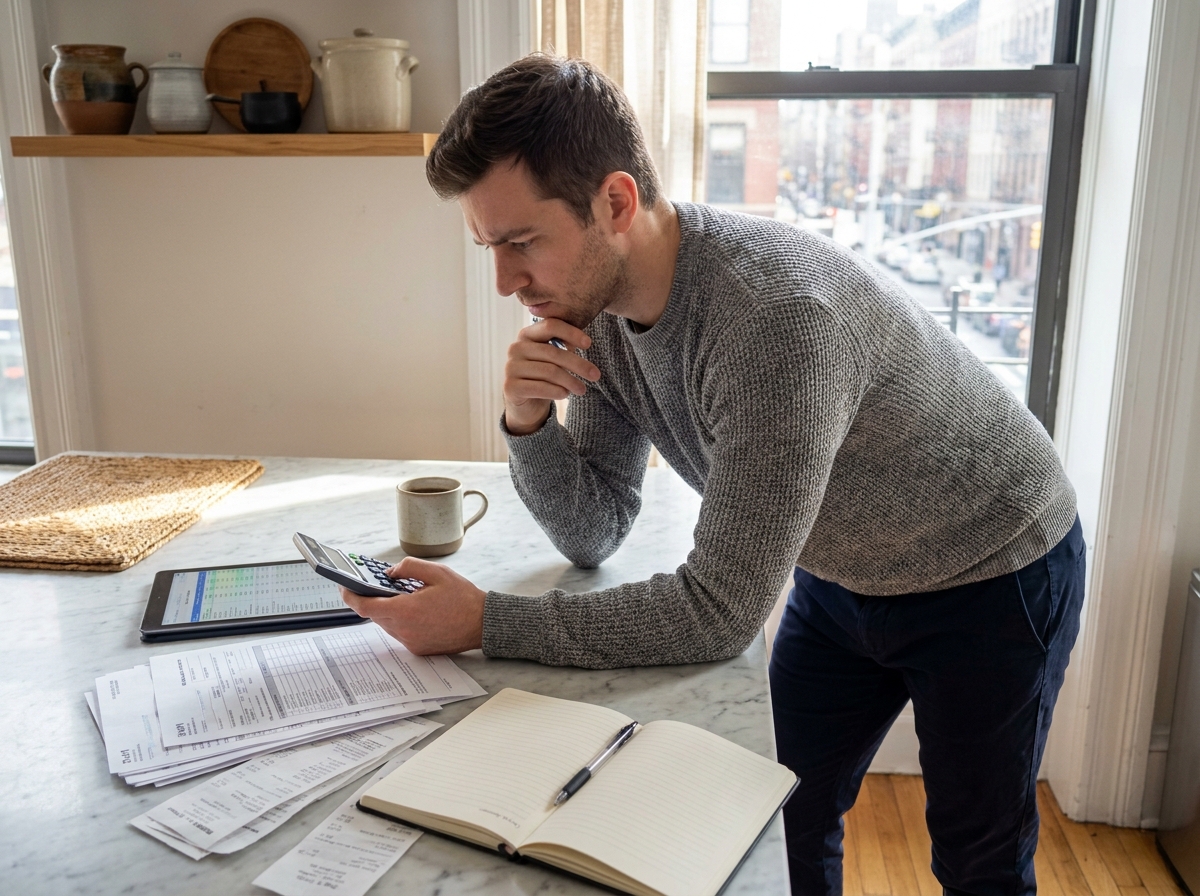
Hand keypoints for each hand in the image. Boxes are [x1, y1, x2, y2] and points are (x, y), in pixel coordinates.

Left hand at [339, 557, 485, 654]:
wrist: (483, 624)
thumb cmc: (464, 599)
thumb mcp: (437, 572)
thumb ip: (408, 568)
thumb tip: (390, 572)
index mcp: (405, 610)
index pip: (365, 606)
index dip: (350, 596)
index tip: (343, 587)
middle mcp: (404, 630)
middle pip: (374, 614)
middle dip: (372, 598)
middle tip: (373, 584)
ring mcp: (410, 641)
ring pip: (386, 623)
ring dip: (387, 609)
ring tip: (398, 594)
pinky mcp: (417, 648)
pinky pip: (399, 631)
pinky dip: (400, 619)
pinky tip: (413, 608)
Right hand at [504, 318, 600, 434]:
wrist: (526, 404)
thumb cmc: (543, 376)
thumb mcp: (555, 358)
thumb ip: (564, 345)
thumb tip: (584, 342)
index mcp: (526, 335)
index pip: (551, 326)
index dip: (571, 333)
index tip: (589, 344)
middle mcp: (515, 348)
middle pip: (553, 352)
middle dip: (578, 364)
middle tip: (596, 375)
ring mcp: (510, 367)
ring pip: (549, 371)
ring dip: (571, 381)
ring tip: (582, 389)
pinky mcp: (510, 387)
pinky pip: (540, 387)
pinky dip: (557, 391)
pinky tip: (566, 394)